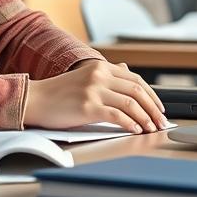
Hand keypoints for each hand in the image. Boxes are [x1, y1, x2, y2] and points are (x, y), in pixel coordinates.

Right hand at [23, 59, 166, 132]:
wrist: (34, 100)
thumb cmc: (58, 93)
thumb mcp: (84, 77)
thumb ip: (106, 74)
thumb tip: (127, 70)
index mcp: (101, 67)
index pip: (136, 80)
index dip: (152, 96)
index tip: (159, 108)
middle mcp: (100, 75)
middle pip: (138, 91)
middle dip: (154, 108)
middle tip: (162, 121)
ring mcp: (94, 90)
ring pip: (131, 103)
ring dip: (146, 118)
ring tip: (152, 128)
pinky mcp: (88, 106)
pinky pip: (117, 116)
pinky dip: (131, 123)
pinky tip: (136, 130)